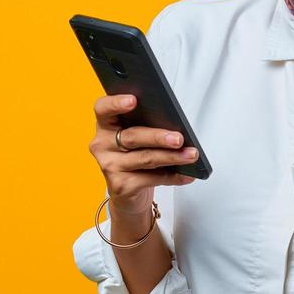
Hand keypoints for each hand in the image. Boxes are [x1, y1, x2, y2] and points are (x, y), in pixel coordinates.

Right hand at [88, 93, 198, 216]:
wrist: (127, 193)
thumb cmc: (134, 155)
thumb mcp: (137, 137)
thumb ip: (147, 125)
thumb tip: (176, 124)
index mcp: (106, 125)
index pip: (103, 109)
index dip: (115, 103)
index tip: (133, 100)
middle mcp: (103, 144)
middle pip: (132, 136)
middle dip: (158, 137)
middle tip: (179, 138)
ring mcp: (110, 166)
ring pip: (145, 158)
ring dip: (172, 157)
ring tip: (191, 154)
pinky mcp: (121, 185)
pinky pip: (151, 178)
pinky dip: (172, 176)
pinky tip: (187, 174)